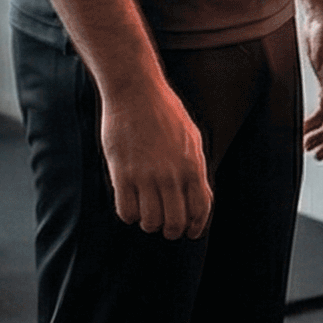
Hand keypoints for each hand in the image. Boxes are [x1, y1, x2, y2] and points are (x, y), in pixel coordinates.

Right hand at [98, 77, 210, 238]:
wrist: (135, 90)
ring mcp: (146, 175)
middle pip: (175, 221)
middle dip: (171, 230)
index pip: (200, 209)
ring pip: (150, 220)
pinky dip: (129, 215)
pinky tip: (129, 205)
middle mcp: (171, 174)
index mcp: (192, 165)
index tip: (190, 232)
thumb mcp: (191, 137)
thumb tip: (199, 195)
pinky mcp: (122, 173)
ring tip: (146, 214)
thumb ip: (196, 167)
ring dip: (149, 223)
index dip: (196, 226)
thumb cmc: (164, 111)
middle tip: (165, 227)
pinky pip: (126, 211)